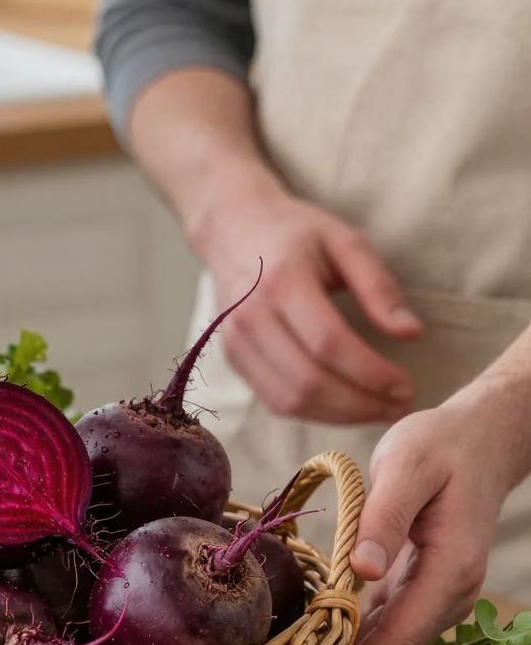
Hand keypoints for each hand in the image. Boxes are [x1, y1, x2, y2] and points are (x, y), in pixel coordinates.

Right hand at [198, 182, 421, 426]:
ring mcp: (235, 341)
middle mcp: (250, 315)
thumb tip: (411, 333)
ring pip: (291, 400)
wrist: (234, 228)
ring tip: (378, 410)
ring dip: (341, 416)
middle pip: (309, 380)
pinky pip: (276, 401)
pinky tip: (347, 406)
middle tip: (401, 406)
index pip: (329, 344)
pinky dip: (316, 413)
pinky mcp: (232, 359)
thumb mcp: (345, 242)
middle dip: (361, 404)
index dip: (372, 374)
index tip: (407, 387)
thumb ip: (379, 286)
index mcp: (281, 281)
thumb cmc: (296, 233)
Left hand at [308, 391, 530, 644]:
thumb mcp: (407, 466)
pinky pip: (382, 630)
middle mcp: (445, 597)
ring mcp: (433, 596)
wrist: (478, 439)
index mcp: (447, 573)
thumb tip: (360, 571)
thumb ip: (385, 518)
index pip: (393, 643)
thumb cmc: (439, 447)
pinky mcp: (417, 587)